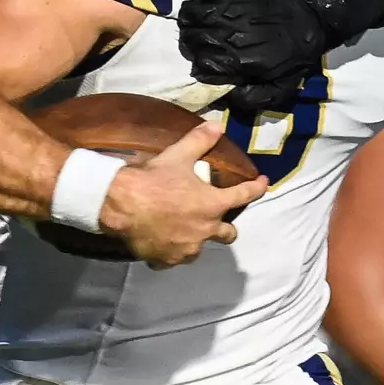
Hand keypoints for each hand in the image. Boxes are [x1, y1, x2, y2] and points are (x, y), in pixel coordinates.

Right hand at [100, 122, 268, 268]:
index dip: (256, 188)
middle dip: (227, 228)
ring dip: (197, 240)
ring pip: (200, 248)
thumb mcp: (178, 155)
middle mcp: (205, 230)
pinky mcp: (166, 259)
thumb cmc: (153, 180)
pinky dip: (171, 252)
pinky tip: (163, 243)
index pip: (244, 195)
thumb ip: (200, 140)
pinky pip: (173, 259)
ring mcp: (186, 248)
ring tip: (186, 231)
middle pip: (228, 234)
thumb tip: (217, 125)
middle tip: (217, 218)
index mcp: (213, 205)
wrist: (119, 205)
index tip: (264, 184)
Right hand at [177, 0, 326, 107]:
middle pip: (190, 40)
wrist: (315, 10)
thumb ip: (254, 99)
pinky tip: (215, 5)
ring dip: (192, 22)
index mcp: (236, 59)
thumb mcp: (284, 87)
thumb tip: (227, 98)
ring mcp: (225, 6)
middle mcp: (225, 33)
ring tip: (203, 26)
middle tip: (204, 46)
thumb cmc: (300, 50)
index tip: (211, 67)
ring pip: (189, 15)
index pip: (200, 66)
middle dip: (193, 46)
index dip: (203, 69)